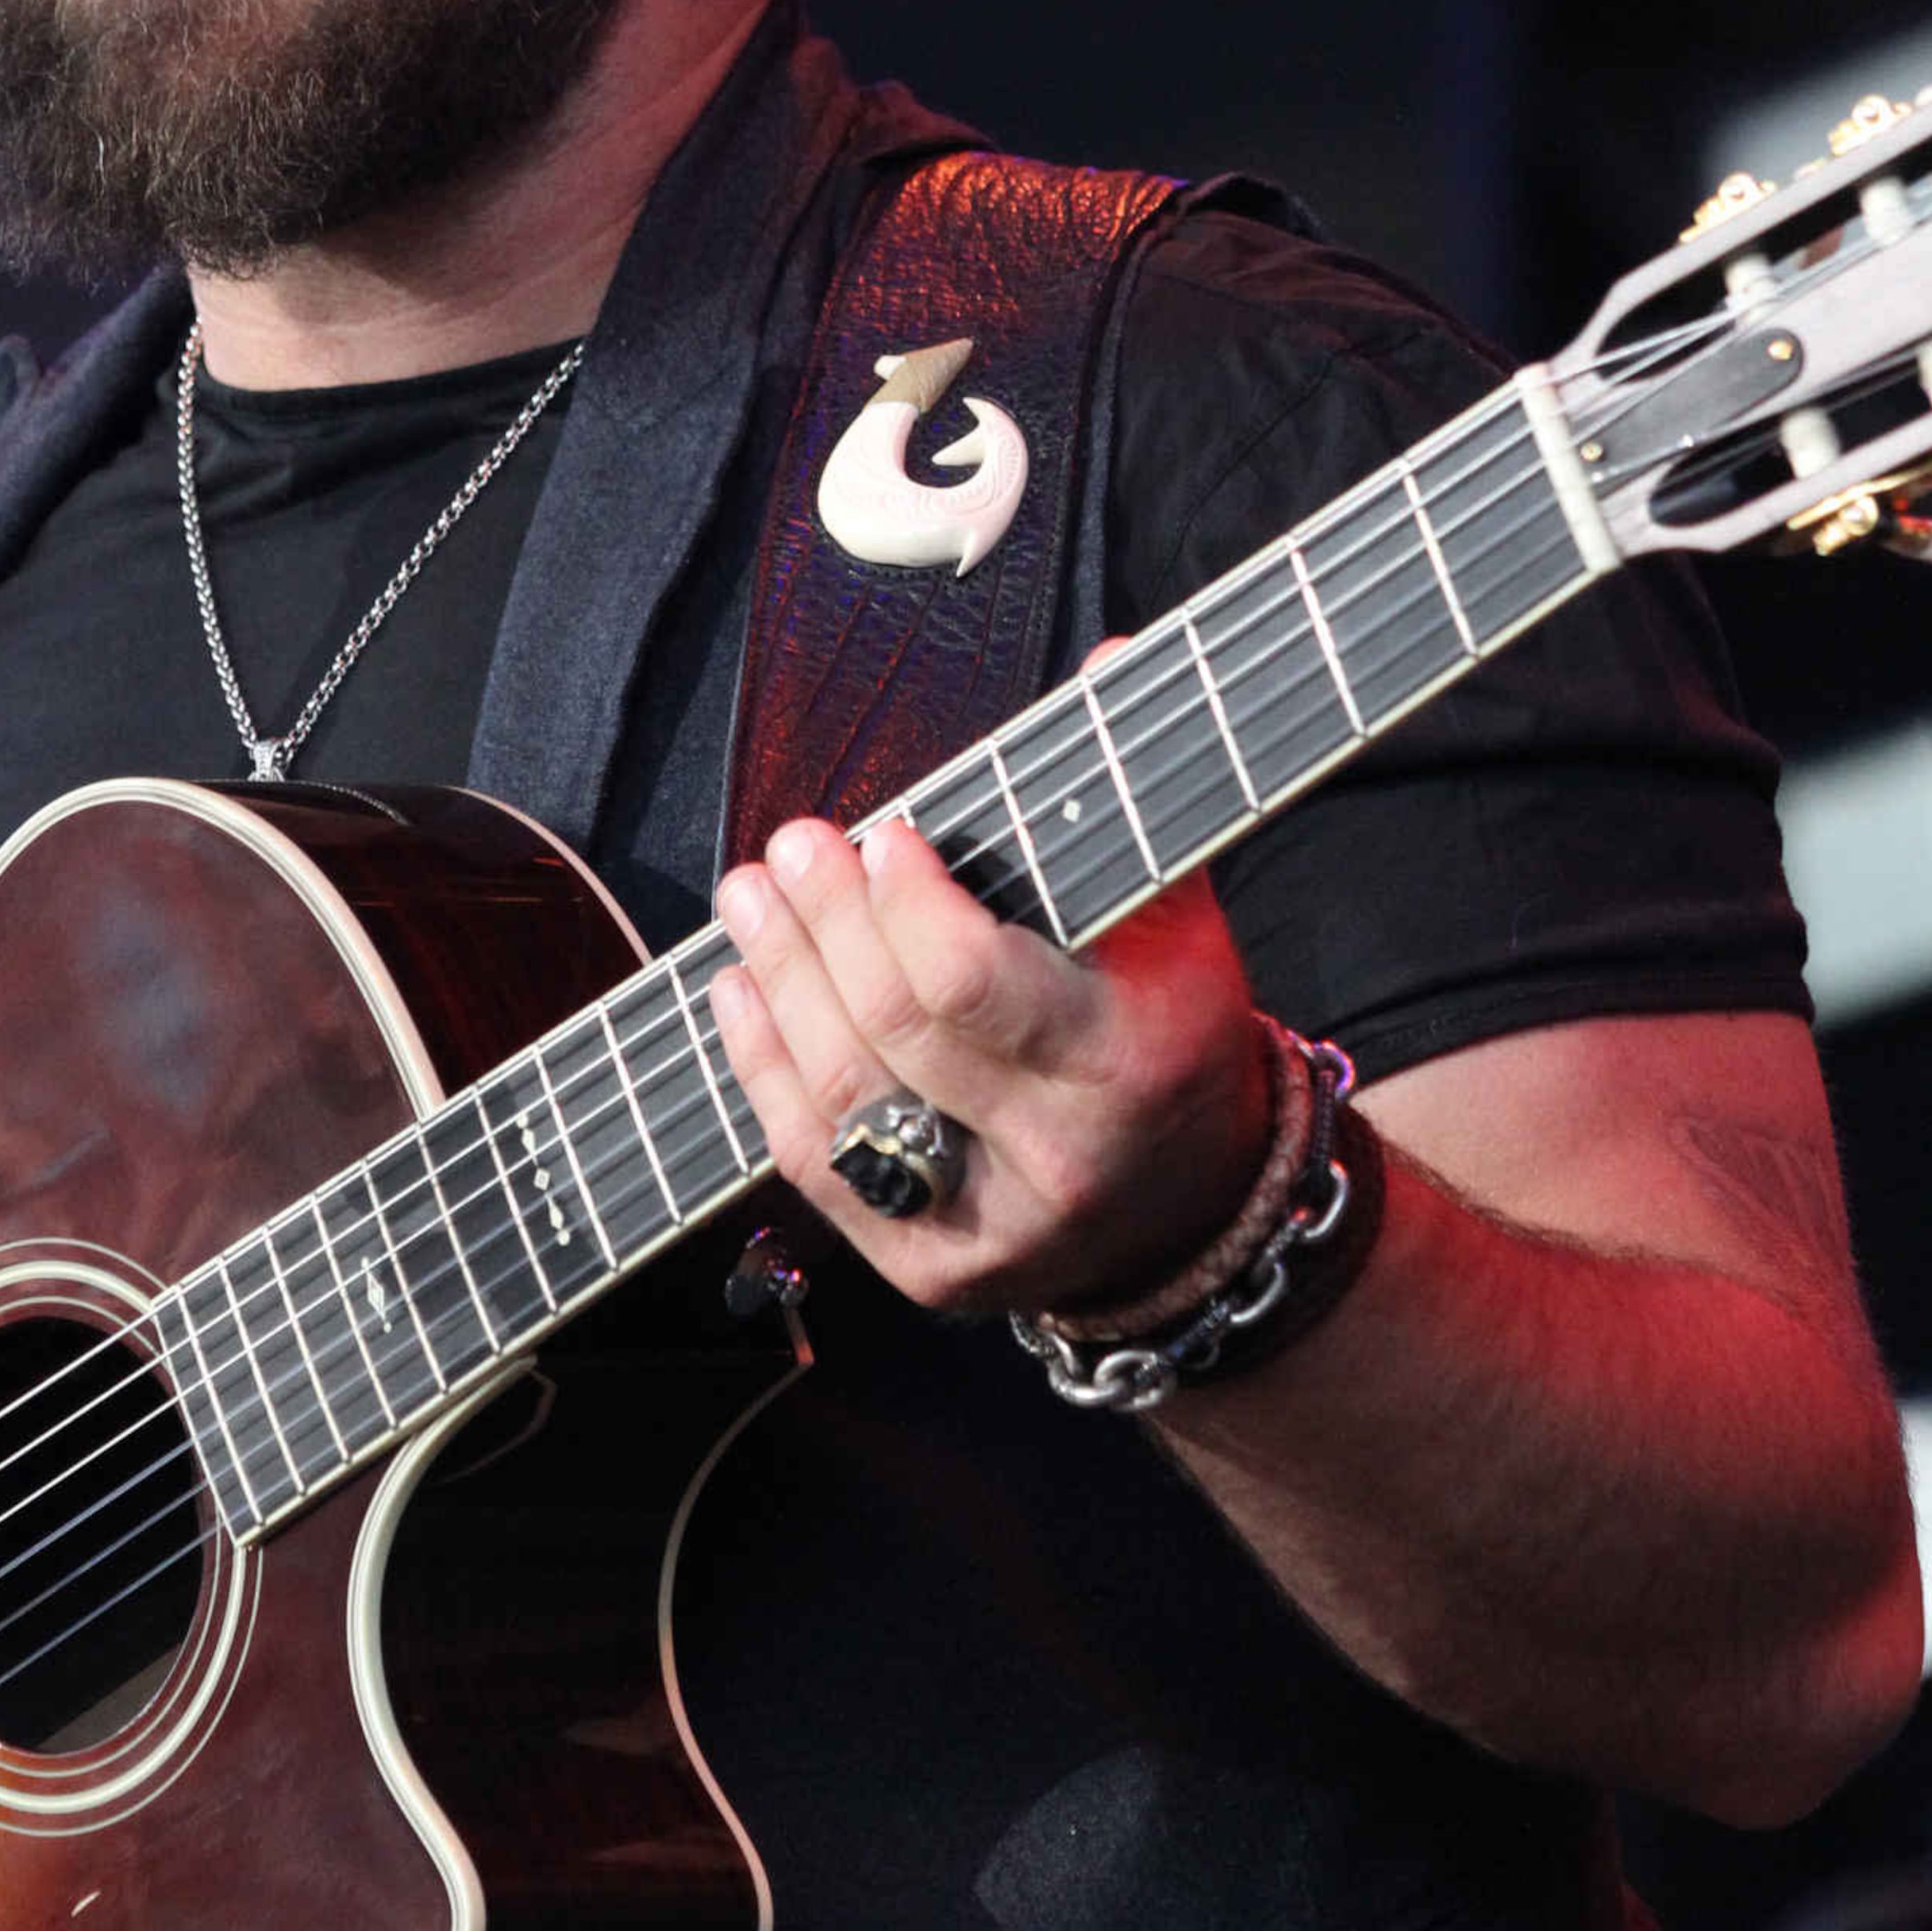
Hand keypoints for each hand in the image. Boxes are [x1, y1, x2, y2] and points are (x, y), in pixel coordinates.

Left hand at [711, 815, 1270, 1319]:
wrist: (1190, 1206)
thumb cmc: (1173, 1037)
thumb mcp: (1178, 925)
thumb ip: (1123, 805)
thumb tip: (1103, 661)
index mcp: (1122, 1064)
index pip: (973, 985)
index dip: (904, 907)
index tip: (881, 837)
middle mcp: (1053, 1157)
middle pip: (895, 1030)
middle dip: (827, 925)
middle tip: (793, 850)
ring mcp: (985, 1226)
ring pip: (844, 1096)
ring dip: (782, 984)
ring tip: (750, 902)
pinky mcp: (925, 1269)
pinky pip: (818, 1164)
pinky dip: (765, 1072)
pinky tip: (742, 996)